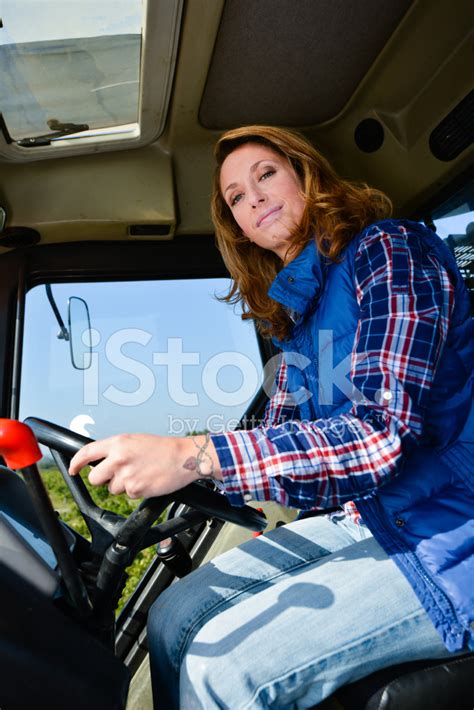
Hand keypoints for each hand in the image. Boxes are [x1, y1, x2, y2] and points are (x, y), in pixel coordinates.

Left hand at [68, 433, 220, 498]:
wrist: (184, 458)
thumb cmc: (161, 448)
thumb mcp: (134, 441)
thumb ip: (115, 449)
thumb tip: (99, 461)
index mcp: (118, 443)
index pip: (87, 453)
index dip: (76, 463)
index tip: (73, 469)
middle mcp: (119, 458)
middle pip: (95, 478)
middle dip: (102, 479)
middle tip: (116, 475)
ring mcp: (126, 475)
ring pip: (112, 489)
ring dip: (122, 485)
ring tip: (140, 474)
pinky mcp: (136, 490)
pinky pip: (128, 494)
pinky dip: (136, 490)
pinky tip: (147, 480)